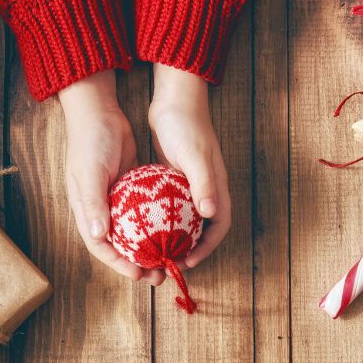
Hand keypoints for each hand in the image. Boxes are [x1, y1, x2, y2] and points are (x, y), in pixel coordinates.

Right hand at [59, 71, 165, 285]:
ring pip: (133, 231)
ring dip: (149, 246)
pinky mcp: (129, 188)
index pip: (101, 247)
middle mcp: (99, 209)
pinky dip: (156, 224)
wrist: (99, 112)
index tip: (140, 273)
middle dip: (138, 262)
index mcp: (86, 211)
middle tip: (160, 274)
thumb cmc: (91, 142)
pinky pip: (143, 212)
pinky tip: (175, 230)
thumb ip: (94, 203)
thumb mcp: (90, 173)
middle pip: (119, 245)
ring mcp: (115, 199)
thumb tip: (99, 235)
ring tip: (170, 258)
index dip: (119, 264)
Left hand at [148, 65, 231, 268]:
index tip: (187, 262)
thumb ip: (204, 184)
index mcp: (217, 188)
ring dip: (175, 238)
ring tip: (156, 251)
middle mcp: (207, 190)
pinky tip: (143, 227)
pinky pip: (172, 207)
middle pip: (203, 229)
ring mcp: (192, 185)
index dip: (206, 248)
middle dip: (189, 249)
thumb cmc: (187, 126)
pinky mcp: (176, 179)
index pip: (218, 227)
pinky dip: (163, 221)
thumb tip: (210, 215)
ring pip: (186, 220)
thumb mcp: (194, 156)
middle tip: (168, 262)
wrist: (175, 100)